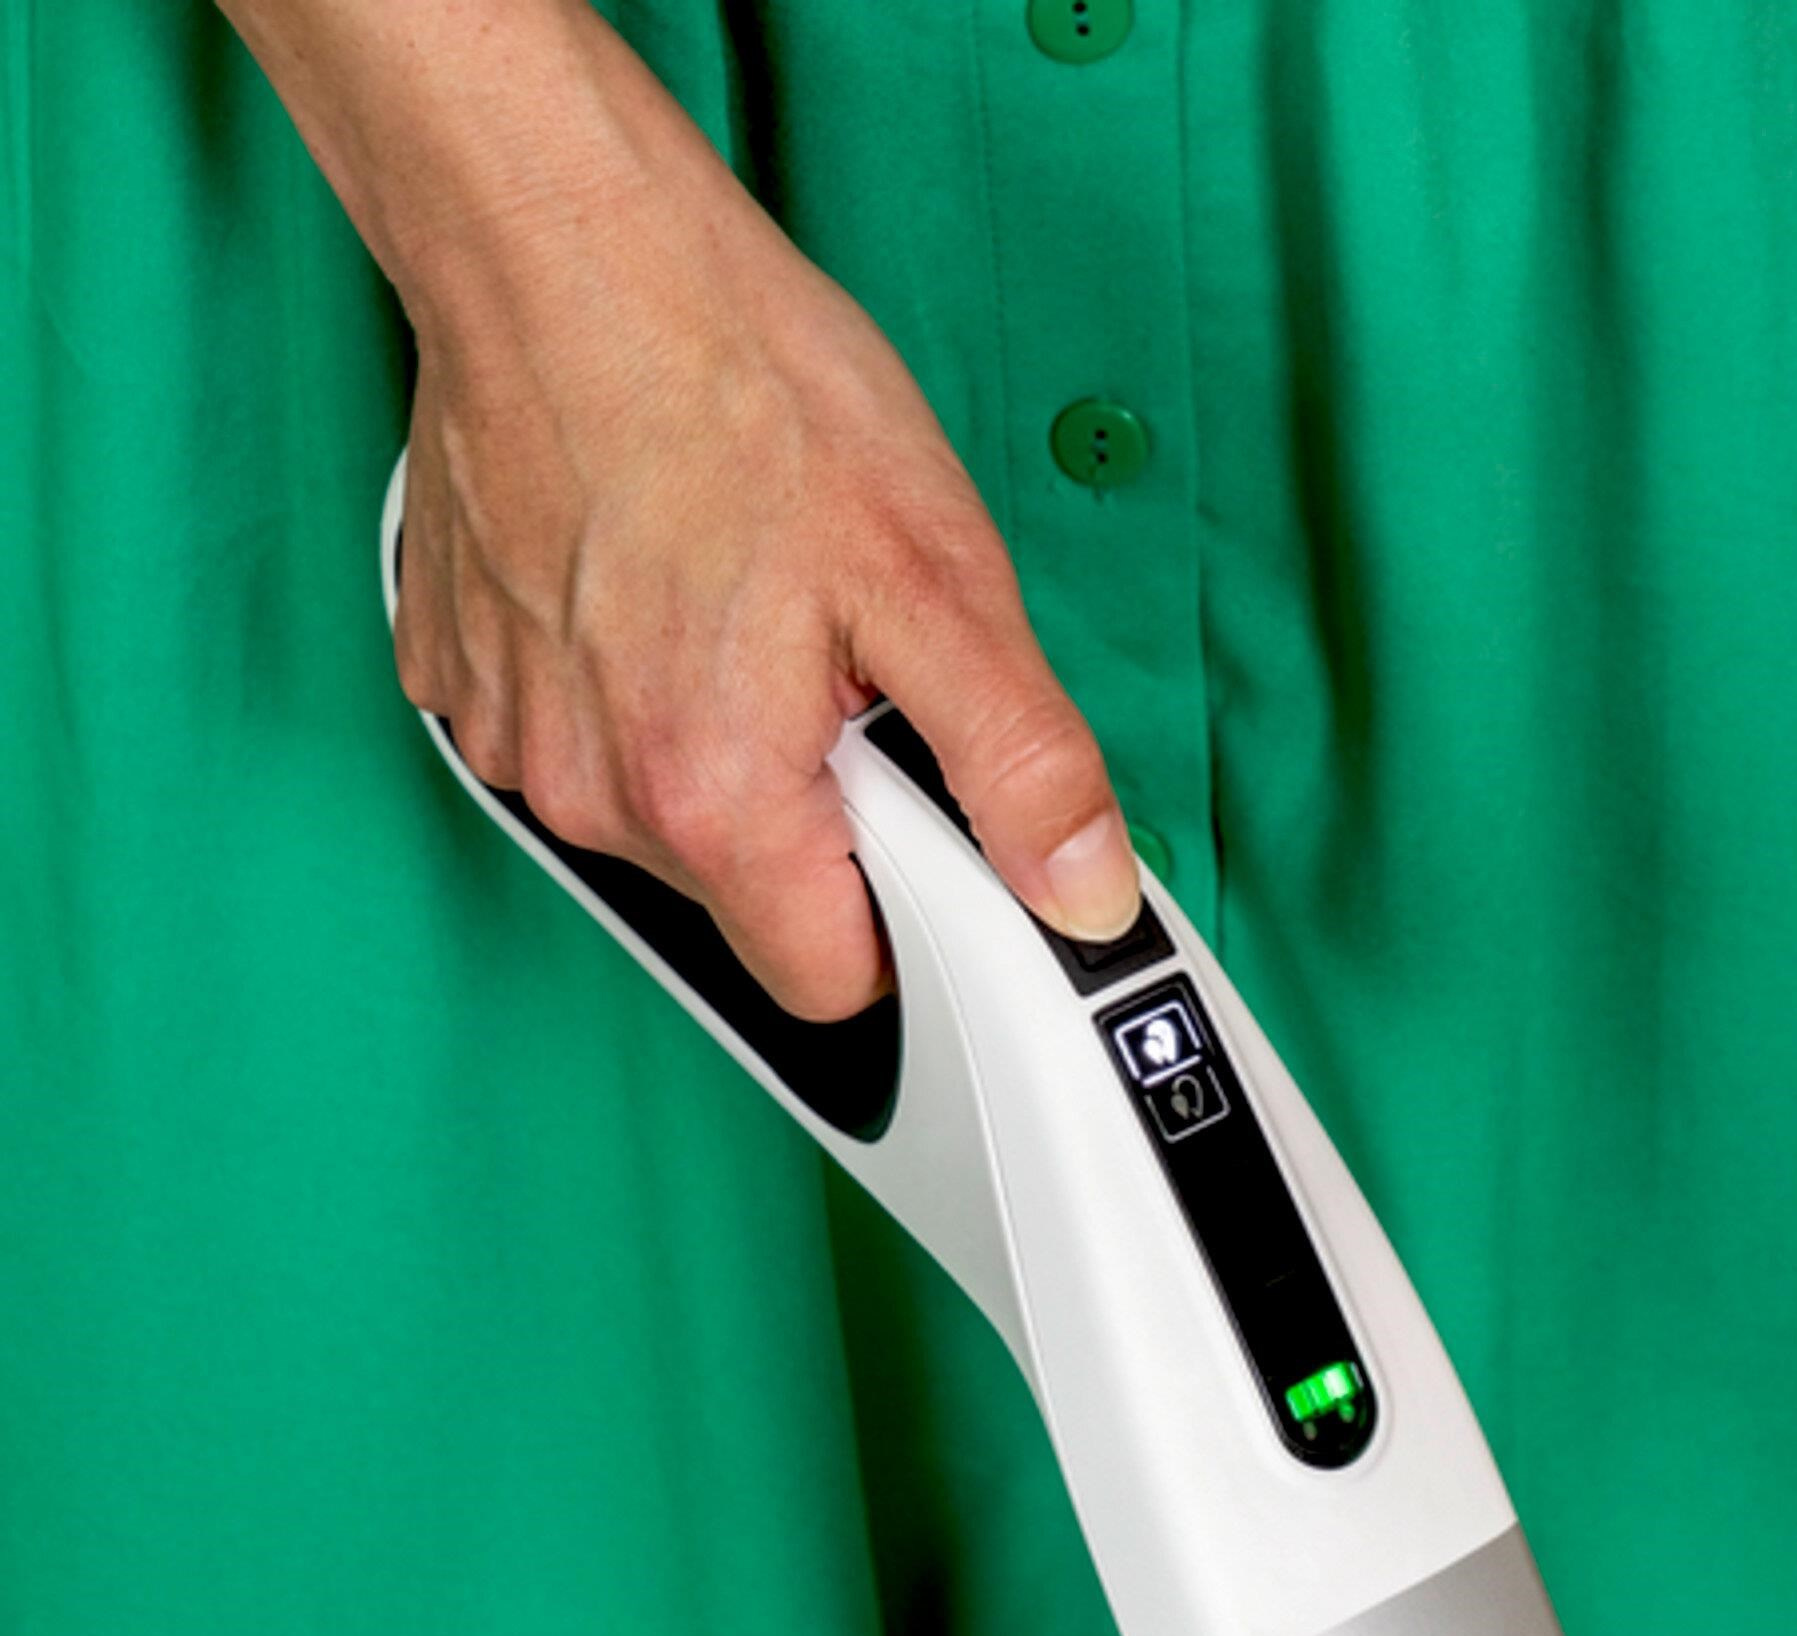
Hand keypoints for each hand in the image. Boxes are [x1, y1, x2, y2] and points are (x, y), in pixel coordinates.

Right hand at [220, 0, 1140, 1019]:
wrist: (556, 243)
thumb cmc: (736, 380)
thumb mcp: (936, 576)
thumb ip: (1020, 762)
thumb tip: (1081, 891)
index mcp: (712, 799)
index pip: (836, 980)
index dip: (908, 918)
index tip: (929, 828)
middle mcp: (590, 795)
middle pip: (750, 900)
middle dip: (819, 816)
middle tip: (841, 671)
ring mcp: (511, 738)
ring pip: (664, 821)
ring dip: (723, 748)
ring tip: (747, 603)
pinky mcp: (463, 675)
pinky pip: (579, 741)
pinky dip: (630, 691)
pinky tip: (655, 583)